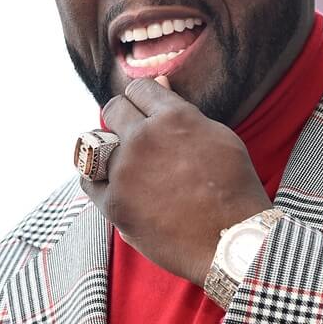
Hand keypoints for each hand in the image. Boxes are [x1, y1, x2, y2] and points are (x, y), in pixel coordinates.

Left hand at [81, 75, 271, 286]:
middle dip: (121, 118)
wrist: (232, 242)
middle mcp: (144, 138)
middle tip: (133, 136)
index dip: (140, 99)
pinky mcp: (114, 203)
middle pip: (112, 109)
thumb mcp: (219, 138)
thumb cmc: (234, 189)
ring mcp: (126, 171)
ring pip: (95, 145)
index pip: (138, 89)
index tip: (144, 112)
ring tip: (125, 165)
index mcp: (174, 117)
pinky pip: (88, 181)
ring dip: (108, 150)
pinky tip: (113, 184)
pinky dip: (98, 180)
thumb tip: (160, 81)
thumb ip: (183, 111)